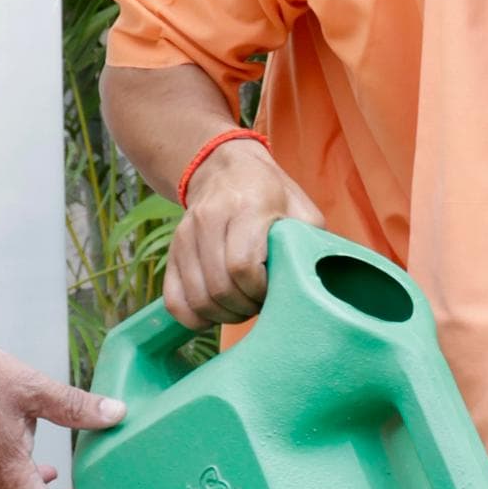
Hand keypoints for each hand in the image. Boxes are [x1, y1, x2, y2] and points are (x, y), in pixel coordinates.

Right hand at [164, 134, 309, 330]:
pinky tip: (215, 312)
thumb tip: (315, 284)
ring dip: (224, 315)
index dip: (259, 291)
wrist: (226, 171)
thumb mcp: (300, 209)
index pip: (242, 265)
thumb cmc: (272, 196)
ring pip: (198, 298)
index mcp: (246, 206)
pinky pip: (174, 300)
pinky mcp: (172, 251)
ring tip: (242, 306)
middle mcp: (209, 218)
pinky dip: (194, 318)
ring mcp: (185, 235)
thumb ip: (309, 243)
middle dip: (244, 307)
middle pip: (219, 288)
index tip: (273, 290)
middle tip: (260, 303)